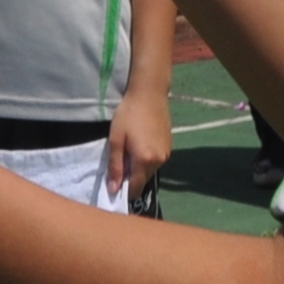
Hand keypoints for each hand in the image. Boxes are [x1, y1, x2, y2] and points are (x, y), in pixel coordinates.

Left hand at [107, 84, 173, 202]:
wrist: (149, 94)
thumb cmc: (128, 114)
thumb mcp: (116, 139)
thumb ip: (115, 166)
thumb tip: (113, 190)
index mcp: (145, 160)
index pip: (135, 188)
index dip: (123, 190)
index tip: (114, 183)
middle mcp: (159, 161)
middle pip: (143, 180)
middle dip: (131, 177)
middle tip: (120, 160)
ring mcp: (167, 154)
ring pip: (150, 171)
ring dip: (140, 167)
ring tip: (130, 149)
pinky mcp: (170, 146)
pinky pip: (156, 161)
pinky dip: (147, 159)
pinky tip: (141, 143)